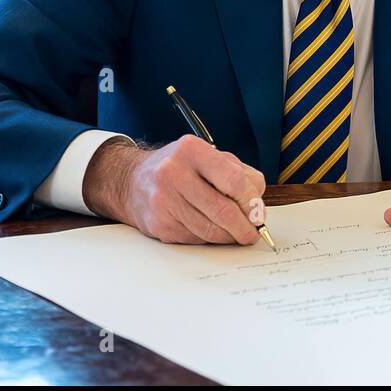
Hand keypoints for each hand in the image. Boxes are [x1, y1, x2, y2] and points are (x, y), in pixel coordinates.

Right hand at [82, 134, 267, 245]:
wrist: (132, 181)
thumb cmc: (179, 168)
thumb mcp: (207, 157)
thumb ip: (238, 173)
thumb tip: (257, 206)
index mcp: (192, 151)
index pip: (234, 180)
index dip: (251, 201)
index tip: (258, 212)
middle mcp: (174, 173)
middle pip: (223, 210)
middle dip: (244, 227)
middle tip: (253, 232)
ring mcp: (164, 201)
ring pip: (210, 230)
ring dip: (229, 237)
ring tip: (236, 234)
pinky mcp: (159, 224)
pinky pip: (195, 238)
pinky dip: (210, 239)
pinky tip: (212, 231)